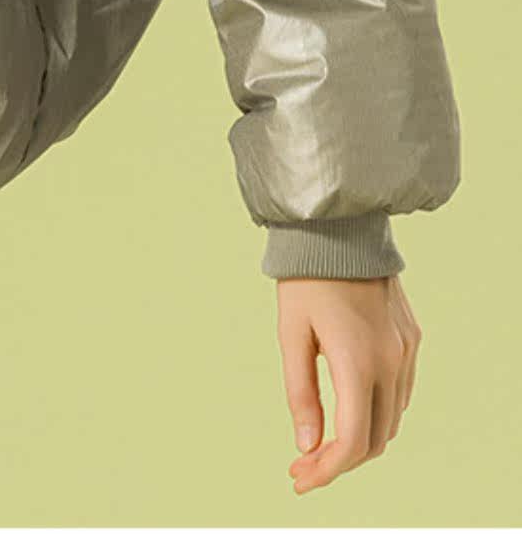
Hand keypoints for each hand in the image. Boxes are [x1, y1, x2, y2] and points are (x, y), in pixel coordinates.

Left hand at [276, 273, 421, 493]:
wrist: (338, 226)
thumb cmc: (306, 278)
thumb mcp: (291, 335)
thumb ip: (301, 394)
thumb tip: (308, 446)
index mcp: (358, 363)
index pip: (353, 442)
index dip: (327, 471)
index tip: (299, 477)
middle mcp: (391, 361)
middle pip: (376, 439)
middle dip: (341, 460)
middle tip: (304, 462)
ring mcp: (406, 349)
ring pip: (392, 419)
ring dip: (362, 438)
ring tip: (322, 440)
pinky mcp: (411, 336)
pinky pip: (401, 390)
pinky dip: (378, 411)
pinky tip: (350, 407)